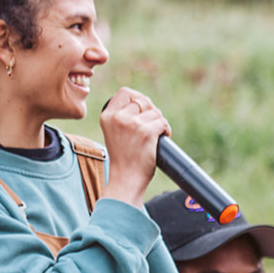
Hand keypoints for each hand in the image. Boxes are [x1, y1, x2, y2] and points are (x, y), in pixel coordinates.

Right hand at [99, 88, 169, 207]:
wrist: (125, 180)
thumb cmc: (122, 159)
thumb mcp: (113, 133)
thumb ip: (121, 117)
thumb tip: (142, 101)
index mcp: (107, 116)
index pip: (125, 92)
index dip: (137, 97)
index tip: (143, 109)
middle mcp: (118, 117)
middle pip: (143, 100)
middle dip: (151, 111)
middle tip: (151, 125)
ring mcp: (133, 124)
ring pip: (155, 112)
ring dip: (159, 122)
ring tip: (155, 136)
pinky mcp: (147, 132)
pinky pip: (163, 122)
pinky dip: (166, 130)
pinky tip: (161, 139)